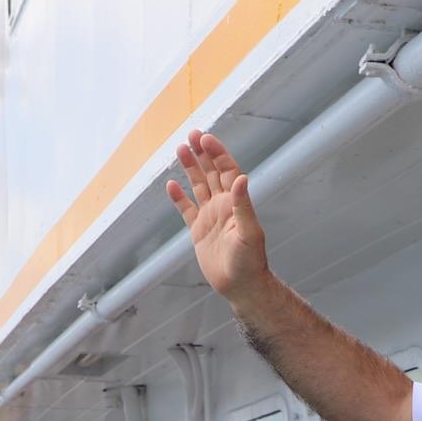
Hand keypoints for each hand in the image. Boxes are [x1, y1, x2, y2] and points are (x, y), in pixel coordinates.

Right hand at [166, 130, 269, 301]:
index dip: (217, 153)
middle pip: (211, 172)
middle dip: (202, 153)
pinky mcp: (198, 231)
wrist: (241, 286)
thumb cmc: (250, 262)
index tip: (205, 138)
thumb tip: (241, 178)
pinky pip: (186, 210)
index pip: (226, 170)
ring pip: (198, 186)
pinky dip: (178, 198)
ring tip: (180, 149)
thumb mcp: (248, 232)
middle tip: (191, 134)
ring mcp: (210, 217)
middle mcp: (223, 206)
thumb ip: (243, 205)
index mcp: (235, 203)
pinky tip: (171, 185)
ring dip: (190, 168)